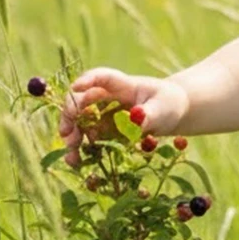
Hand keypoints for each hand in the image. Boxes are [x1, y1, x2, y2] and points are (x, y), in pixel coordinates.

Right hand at [58, 68, 188, 167]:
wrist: (172, 114)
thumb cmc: (168, 103)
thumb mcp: (162, 108)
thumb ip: (149, 113)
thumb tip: (135, 119)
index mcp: (122, 85)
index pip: (102, 77)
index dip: (87, 80)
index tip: (75, 88)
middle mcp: (107, 97)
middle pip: (82, 100)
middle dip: (71, 115)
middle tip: (66, 133)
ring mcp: (104, 114)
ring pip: (81, 122)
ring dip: (73, 137)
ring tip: (71, 156)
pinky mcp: (105, 130)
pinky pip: (90, 139)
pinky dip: (83, 150)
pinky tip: (78, 162)